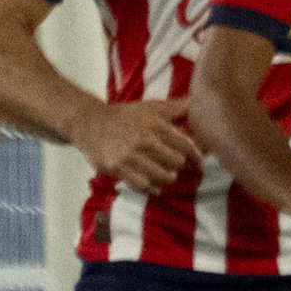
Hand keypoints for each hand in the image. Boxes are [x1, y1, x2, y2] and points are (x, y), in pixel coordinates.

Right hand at [71, 98, 202, 192]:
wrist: (90, 123)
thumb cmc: (126, 115)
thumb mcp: (152, 107)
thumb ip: (177, 107)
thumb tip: (200, 102)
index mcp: (155, 124)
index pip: (185, 145)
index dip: (197, 157)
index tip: (199, 163)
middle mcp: (143, 140)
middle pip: (176, 163)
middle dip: (179, 166)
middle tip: (177, 167)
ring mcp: (129, 156)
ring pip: (161, 177)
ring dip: (167, 178)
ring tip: (166, 176)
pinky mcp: (116, 168)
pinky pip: (141, 185)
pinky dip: (150, 188)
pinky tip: (153, 185)